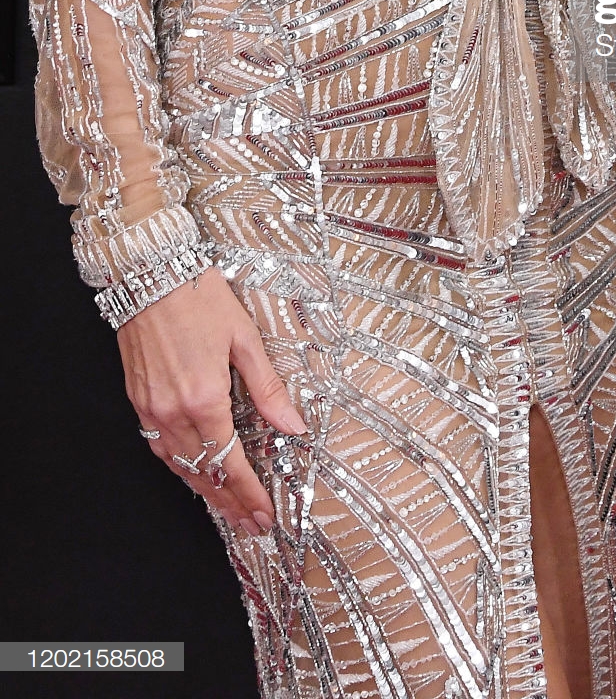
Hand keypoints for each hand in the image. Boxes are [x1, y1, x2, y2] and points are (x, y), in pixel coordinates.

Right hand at [117, 268, 307, 534]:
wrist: (150, 274)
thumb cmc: (199, 298)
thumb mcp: (245, 338)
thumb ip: (268, 388)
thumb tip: (293, 426)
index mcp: (204, 400)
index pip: (230, 463)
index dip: (249, 494)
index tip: (265, 516)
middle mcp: (173, 413)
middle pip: (204, 474)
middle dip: (230, 503)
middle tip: (252, 525)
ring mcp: (151, 410)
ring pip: (179, 467)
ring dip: (205, 492)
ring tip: (228, 510)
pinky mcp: (138, 402)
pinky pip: (160, 448)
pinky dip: (180, 468)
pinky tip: (193, 473)